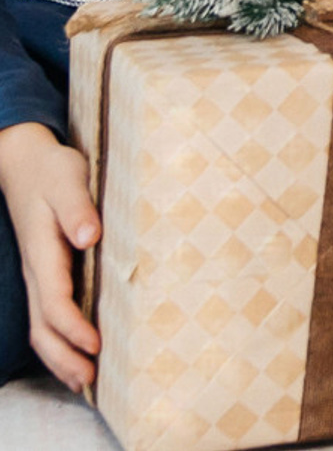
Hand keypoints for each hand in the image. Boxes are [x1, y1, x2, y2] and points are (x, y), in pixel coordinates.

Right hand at [0, 119, 102, 389]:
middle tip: (90, 380)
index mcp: (43, 251)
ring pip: (40, 326)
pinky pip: (45, 315)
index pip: (54, 301)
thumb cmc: (53, 169)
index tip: (95, 345)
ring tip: (84, 380)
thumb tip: (88, 236)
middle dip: (64, 356)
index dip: (73, 326)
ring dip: (60, 355)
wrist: (26, 163)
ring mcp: (36, 274)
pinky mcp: (43, 273)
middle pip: (42, 326)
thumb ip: (78, 207)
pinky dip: (58, 338)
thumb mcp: (68, 178)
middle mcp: (36, 270)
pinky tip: (77, 351)